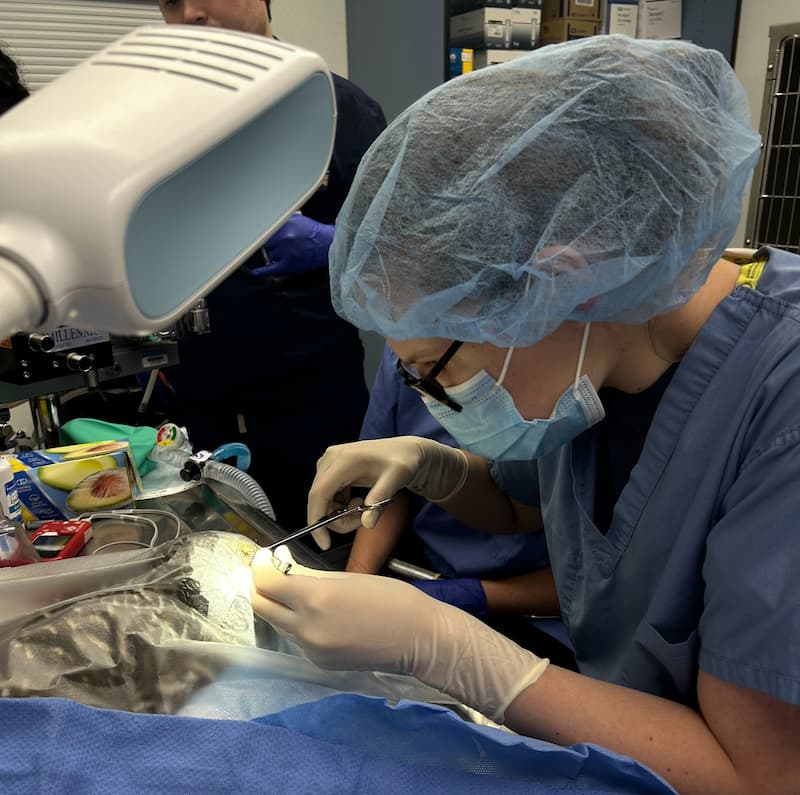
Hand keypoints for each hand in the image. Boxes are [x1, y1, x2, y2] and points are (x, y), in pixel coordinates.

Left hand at [251, 546, 547, 722]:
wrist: (418, 638)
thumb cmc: (391, 598)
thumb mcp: (349, 579)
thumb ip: (313, 579)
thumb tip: (285, 573)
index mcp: (314, 599)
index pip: (265, 583)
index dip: (260, 568)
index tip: (265, 559)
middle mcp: (305, 628)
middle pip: (260, 606)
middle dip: (261, 588)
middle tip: (272, 574)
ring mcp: (311, 650)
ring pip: (279, 623)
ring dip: (280, 607)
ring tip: (296, 593)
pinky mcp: (320, 663)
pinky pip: (298, 639)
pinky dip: (299, 624)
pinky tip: (319, 616)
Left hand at [252, 214, 334, 276]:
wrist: (328, 245)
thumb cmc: (315, 233)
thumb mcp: (298, 219)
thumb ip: (282, 221)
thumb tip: (269, 224)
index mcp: (285, 224)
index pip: (266, 230)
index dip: (264, 234)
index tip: (260, 236)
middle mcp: (284, 237)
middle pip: (266, 242)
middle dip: (272, 243)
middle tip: (279, 243)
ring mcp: (286, 252)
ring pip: (270, 254)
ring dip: (276, 254)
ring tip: (286, 251)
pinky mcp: (289, 264)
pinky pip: (271, 269)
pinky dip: (262, 272)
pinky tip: (256, 273)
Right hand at [308, 437, 468, 549]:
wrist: (404, 451)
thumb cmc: (402, 461)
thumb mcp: (395, 479)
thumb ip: (379, 499)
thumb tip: (367, 522)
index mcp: (343, 460)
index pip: (318, 494)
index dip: (317, 520)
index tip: (325, 543)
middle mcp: (330, 459)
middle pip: (319, 500)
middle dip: (338, 519)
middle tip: (363, 519)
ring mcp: (329, 463)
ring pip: (323, 500)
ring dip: (340, 513)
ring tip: (365, 507)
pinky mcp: (332, 469)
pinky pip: (328, 496)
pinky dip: (340, 506)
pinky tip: (359, 502)